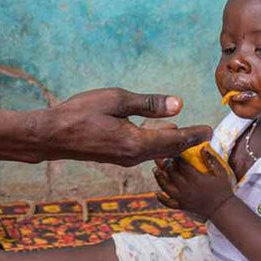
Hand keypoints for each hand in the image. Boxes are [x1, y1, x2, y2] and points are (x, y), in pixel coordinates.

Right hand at [46, 88, 211, 166]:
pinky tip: (159, 134)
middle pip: (169, 150)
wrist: (52, 136)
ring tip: (187, 134)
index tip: (209, 130)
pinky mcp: (116, 157)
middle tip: (204, 134)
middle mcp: (134, 156)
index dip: (193, 134)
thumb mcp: (116, 100)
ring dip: (173, 144)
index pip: (174, 139)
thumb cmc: (80, 114)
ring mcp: (124, 159)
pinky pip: (145, 153)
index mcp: (136, 142)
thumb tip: (178, 105)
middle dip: (188, 141)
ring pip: (157, 152)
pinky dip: (158, 144)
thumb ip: (148, 104)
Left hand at [152, 146, 235, 220]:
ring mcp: (182, 198)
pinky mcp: (181, 206)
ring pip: (166, 187)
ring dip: (159, 178)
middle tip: (161, 158)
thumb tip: (203, 148)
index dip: (176, 158)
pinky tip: (157, 193)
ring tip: (156, 170)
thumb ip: (212, 160)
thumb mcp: (221, 173)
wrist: (222, 209)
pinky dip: (161, 198)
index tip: (174, 152)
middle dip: (166, 165)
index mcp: (196, 179)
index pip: (182, 165)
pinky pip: (168, 203)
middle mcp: (187, 188)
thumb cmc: (223, 189)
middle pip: (171, 174)